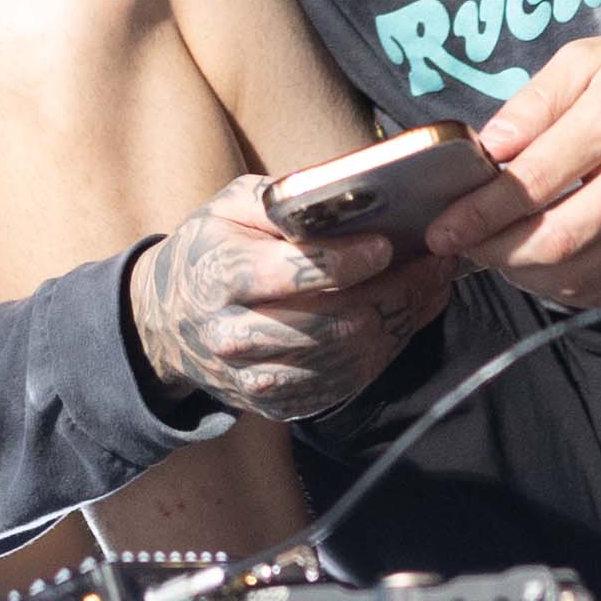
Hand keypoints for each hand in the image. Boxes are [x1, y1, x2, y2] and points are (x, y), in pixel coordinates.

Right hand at [126, 173, 454, 428]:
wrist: (167, 321)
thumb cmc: (212, 248)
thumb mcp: (229, 207)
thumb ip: (283, 200)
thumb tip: (352, 197)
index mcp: (220, 274)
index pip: (294, 272)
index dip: (349, 261)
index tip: (388, 245)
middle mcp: (233, 334)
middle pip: (331, 322)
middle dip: (393, 293)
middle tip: (433, 266)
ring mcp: (254, 376)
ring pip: (344, 358)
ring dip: (398, 323)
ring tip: (428, 288)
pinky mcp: (275, 403)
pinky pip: (341, 385)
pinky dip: (381, 353)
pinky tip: (401, 321)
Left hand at [434, 30, 600, 307]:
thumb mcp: (588, 59)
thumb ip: (532, 103)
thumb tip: (485, 150)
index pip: (532, 182)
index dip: (478, 213)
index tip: (442, 228)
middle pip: (556, 241)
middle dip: (495, 253)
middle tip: (463, 245)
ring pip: (581, 275)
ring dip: (525, 275)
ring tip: (498, 254)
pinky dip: (565, 289)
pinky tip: (541, 268)